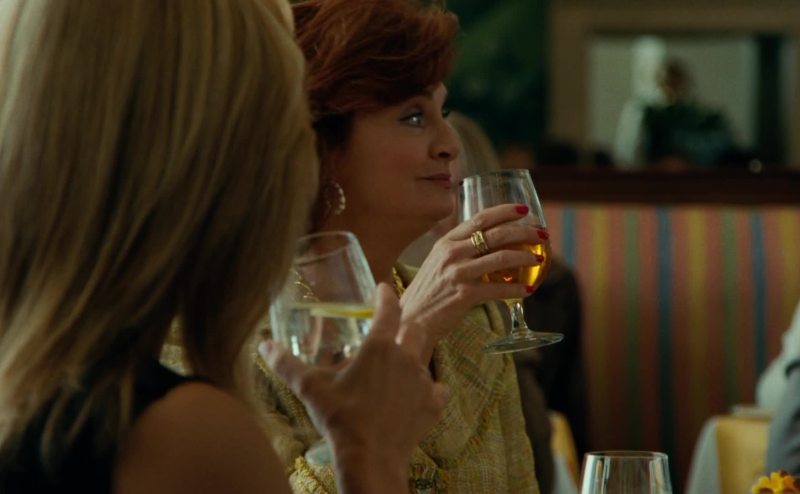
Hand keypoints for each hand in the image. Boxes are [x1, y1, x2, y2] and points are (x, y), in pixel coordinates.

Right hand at [260, 283, 447, 492]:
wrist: (369, 458)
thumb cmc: (339, 418)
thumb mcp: (309, 388)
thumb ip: (286, 364)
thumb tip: (263, 346)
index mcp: (379, 347)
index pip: (388, 309)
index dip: (386, 295)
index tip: (383, 288)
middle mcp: (405, 357)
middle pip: (414, 328)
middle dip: (405, 325)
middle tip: (394, 331)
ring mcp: (423, 380)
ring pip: (424, 358)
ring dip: (412, 359)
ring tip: (398, 369)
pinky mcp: (433, 403)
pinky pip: (438, 387)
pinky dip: (430, 389)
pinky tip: (418, 395)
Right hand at [399, 203, 544, 361]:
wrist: (410, 320)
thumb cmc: (427, 292)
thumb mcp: (437, 262)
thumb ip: (458, 250)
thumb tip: (487, 244)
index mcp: (446, 242)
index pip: (480, 218)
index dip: (504, 211)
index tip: (523, 209)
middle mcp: (452, 253)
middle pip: (496, 234)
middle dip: (524, 232)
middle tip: (541, 234)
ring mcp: (458, 273)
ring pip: (502, 258)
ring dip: (525, 257)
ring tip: (539, 259)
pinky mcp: (465, 294)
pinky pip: (499, 289)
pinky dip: (517, 289)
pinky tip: (527, 290)